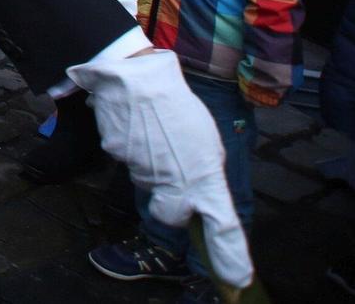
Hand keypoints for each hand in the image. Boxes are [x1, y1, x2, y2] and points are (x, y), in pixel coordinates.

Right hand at [71, 47, 254, 287]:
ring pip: (147, 183)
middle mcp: (174, 181)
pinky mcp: (118, 158)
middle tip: (171, 170)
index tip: (236, 278)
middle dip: (170, 201)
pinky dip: (132, 151)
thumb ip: (204, 170)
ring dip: (151, 167)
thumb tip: (198, 188)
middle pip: (170, 212)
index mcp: (203, 175)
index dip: (229, 255)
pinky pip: (127, 163)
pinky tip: (135, 128)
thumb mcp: (205, 139)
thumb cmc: (178, 105)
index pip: (221, 226)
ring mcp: (143, 170)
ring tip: (154, 134)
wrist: (137, 77)